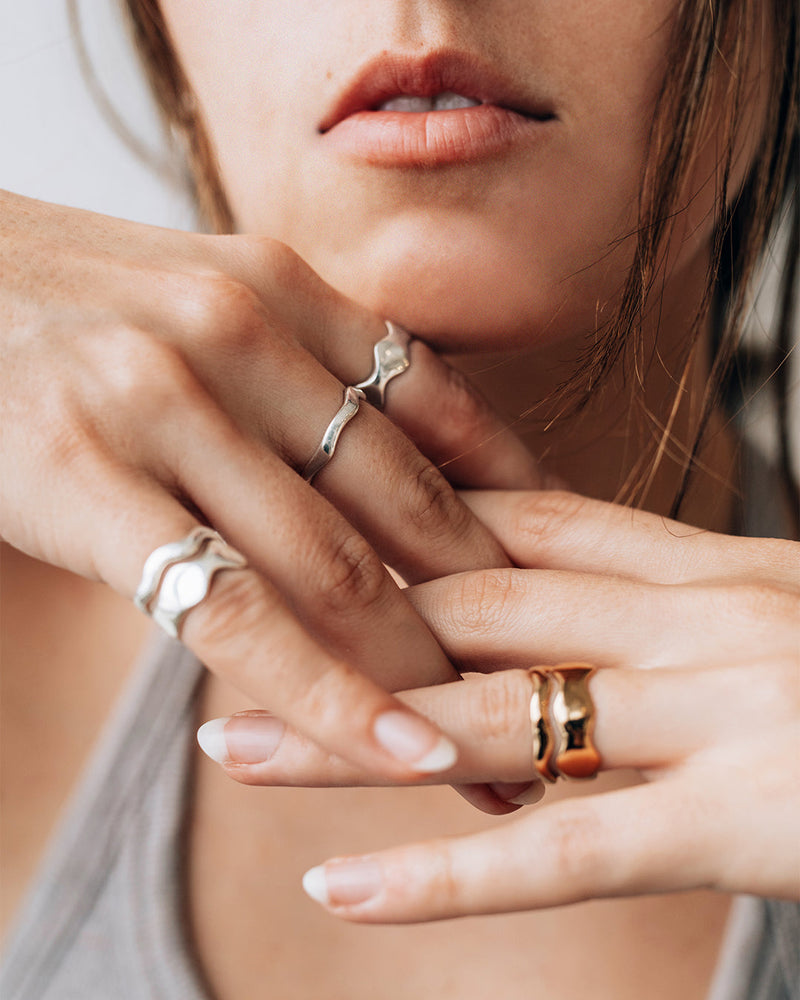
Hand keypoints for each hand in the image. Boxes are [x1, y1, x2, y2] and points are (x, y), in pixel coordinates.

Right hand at [0, 189, 541, 788]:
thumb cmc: (64, 310)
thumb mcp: (201, 306)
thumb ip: (294, 376)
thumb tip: (383, 469)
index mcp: (285, 291)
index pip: (444, 416)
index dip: (521, 515)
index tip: (568, 592)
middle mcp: (244, 334)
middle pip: (411, 505)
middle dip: (497, 622)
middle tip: (557, 704)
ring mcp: (167, 400)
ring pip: (340, 564)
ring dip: (430, 676)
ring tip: (495, 760)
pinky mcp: (87, 473)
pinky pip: (234, 607)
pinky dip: (325, 691)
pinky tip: (395, 752)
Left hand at [200, 491, 799, 916]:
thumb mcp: (775, 607)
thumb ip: (672, 604)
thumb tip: (569, 613)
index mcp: (707, 563)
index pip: (524, 520)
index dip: (402, 518)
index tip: (301, 519)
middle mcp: (699, 616)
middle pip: (479, 603)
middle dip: (345, 610)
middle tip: (224, 610)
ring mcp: (722, 709)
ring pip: (496, 714)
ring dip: (352, 731)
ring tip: (233, 736)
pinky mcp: (752, 815)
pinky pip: (569, 853)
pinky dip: (448, 878)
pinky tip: (341, 890)